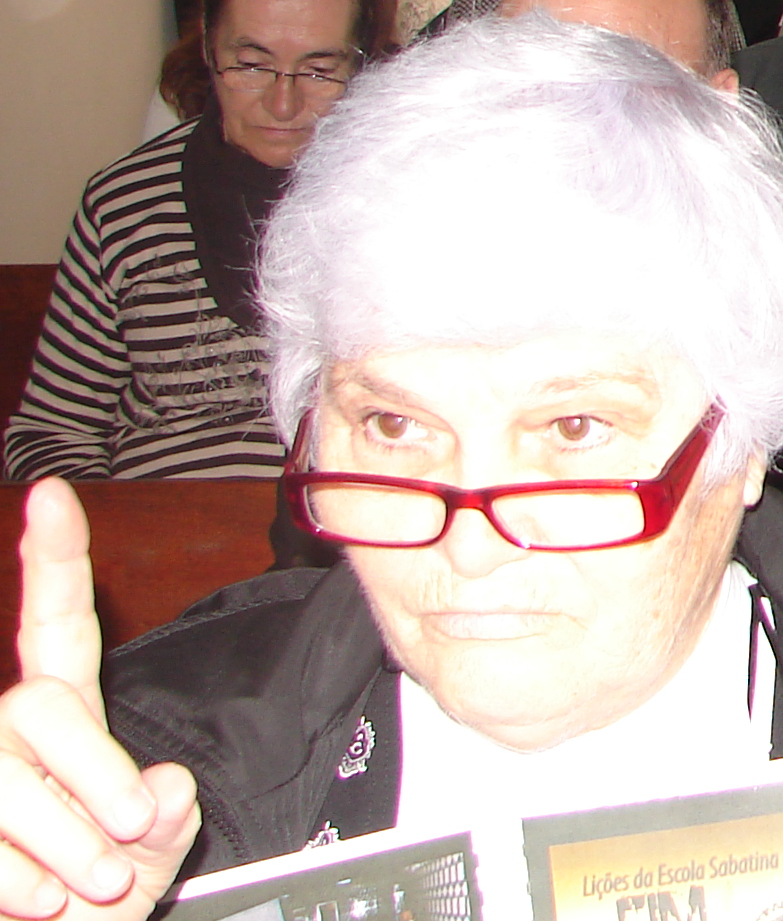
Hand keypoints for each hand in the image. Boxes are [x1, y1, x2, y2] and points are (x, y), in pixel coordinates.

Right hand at [0, 481, 198, 920]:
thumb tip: (166, 783)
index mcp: (64, 718)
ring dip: (66, 842)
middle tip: (128, 840)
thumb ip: (172, 814)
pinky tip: (40, 903)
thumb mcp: (155, 852)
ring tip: (90, 884)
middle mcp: (6, 732)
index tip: (52, 495)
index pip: (58, 628)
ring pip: (5, 773)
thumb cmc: (100, 898)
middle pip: (39, 704)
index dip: (53, 560)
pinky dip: (20, 883)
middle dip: (96, 775)